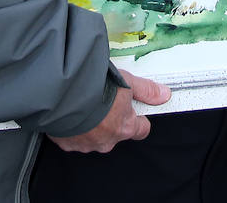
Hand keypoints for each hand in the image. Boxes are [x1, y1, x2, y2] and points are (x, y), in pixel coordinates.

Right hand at [49, 70, 170, 152]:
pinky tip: (72, 112)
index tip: (135, 109)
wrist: (63, 95)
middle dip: (112, 119)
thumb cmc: (95, 88)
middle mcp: (108, 141)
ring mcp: (87, 144)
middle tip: (104, 101)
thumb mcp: (126, 82)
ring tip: (86, 104)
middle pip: (116, 132)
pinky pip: (74, 137)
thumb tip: (162, 95)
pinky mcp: (67, 144)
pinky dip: (75, 127)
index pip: (141, 129)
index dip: (139, 118)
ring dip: (92, 124)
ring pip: (95, 136)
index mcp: (125, 128)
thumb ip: (145, 90)